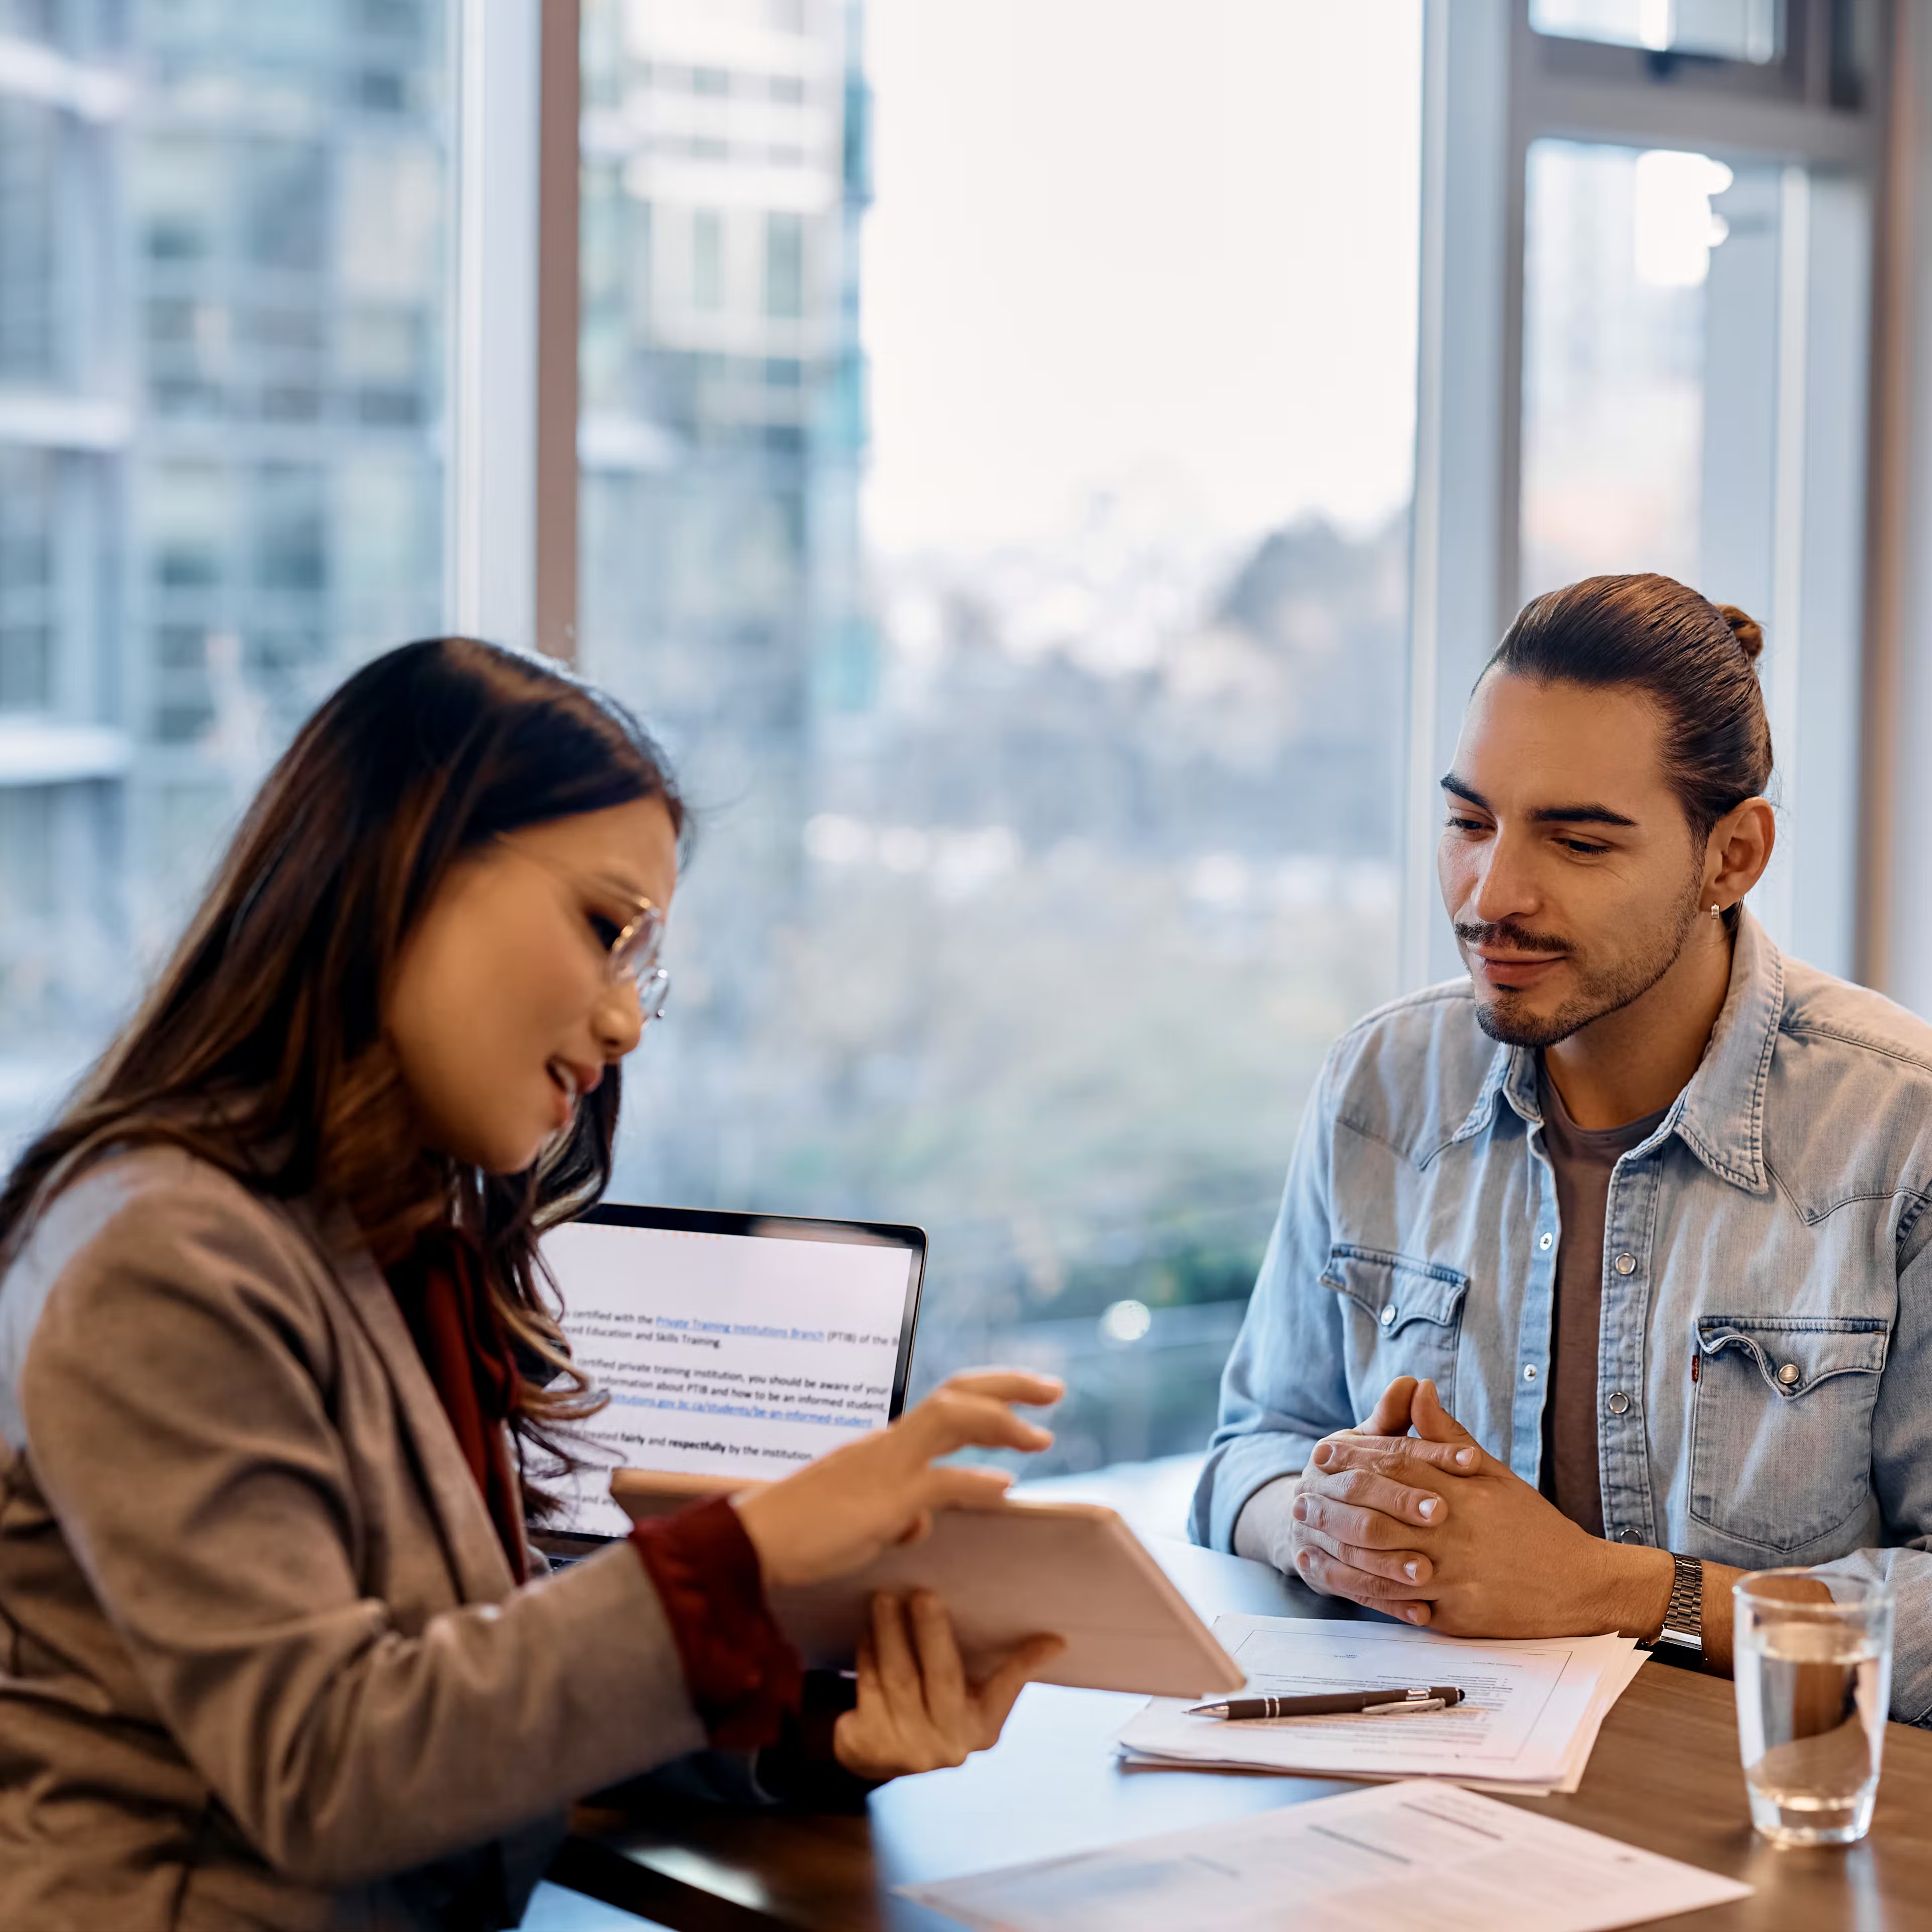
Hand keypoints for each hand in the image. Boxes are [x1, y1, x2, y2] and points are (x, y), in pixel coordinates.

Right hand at [732, 1371, 1061, 1590]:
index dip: (990, 1395)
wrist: (749, 1545)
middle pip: (957, 1394)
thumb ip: (896, 1513)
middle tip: (1054, 1389)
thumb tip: (923, 1522)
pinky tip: (1004, 1488)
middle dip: (1009, 1386)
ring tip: (1041, 1435)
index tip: (1027, 1398)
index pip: (945, 1403)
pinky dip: (975, 1482)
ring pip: (952, 1420)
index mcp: (883, 1445)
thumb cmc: (799, 1533)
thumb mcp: (859, 1518)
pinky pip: (938, 1482)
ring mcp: (883, 1467)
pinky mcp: (880, 1501)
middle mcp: (887, 1443)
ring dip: (1001, 1423)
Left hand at [832, 1590, 1063, 1781]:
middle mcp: (949, 1745)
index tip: (1052, 1639)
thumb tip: (1054, 1641)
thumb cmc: (933, 1705)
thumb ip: (1003, 1671)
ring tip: (884, 1599)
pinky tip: (865, 1634)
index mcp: (981, 1728)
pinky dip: (866, 1657)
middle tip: (921, 1593)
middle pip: (942, 1677)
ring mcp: (907, 1750)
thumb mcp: (972, 1696)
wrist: (878, 1753)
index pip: (1007, 1688)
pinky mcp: (869, 1747)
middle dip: (932, 1631)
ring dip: (890, 1634)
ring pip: (898, 1678)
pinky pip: (869, 1689)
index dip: (1027, 1663)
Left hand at [1299, 1380, 1671, 1638]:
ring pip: (1383, 1561)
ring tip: (1308, 1537)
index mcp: (1462, 1492)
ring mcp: (1455, 1577)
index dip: (1355, 1454)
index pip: (1397, 1464)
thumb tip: (1417, 1386)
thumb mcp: (1492, 1473)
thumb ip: (1446, 1435)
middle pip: (1381, 1512)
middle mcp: (1455, 1533)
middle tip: (1300, 1494)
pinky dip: (1369, 1592)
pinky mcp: (1456, 1616)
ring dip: (1341, 1549)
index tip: (1323, 1449)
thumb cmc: (1533, 1525)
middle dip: (1336, 1503)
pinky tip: (1341, 1581)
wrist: (1580, 1583)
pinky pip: (1402, 1604)